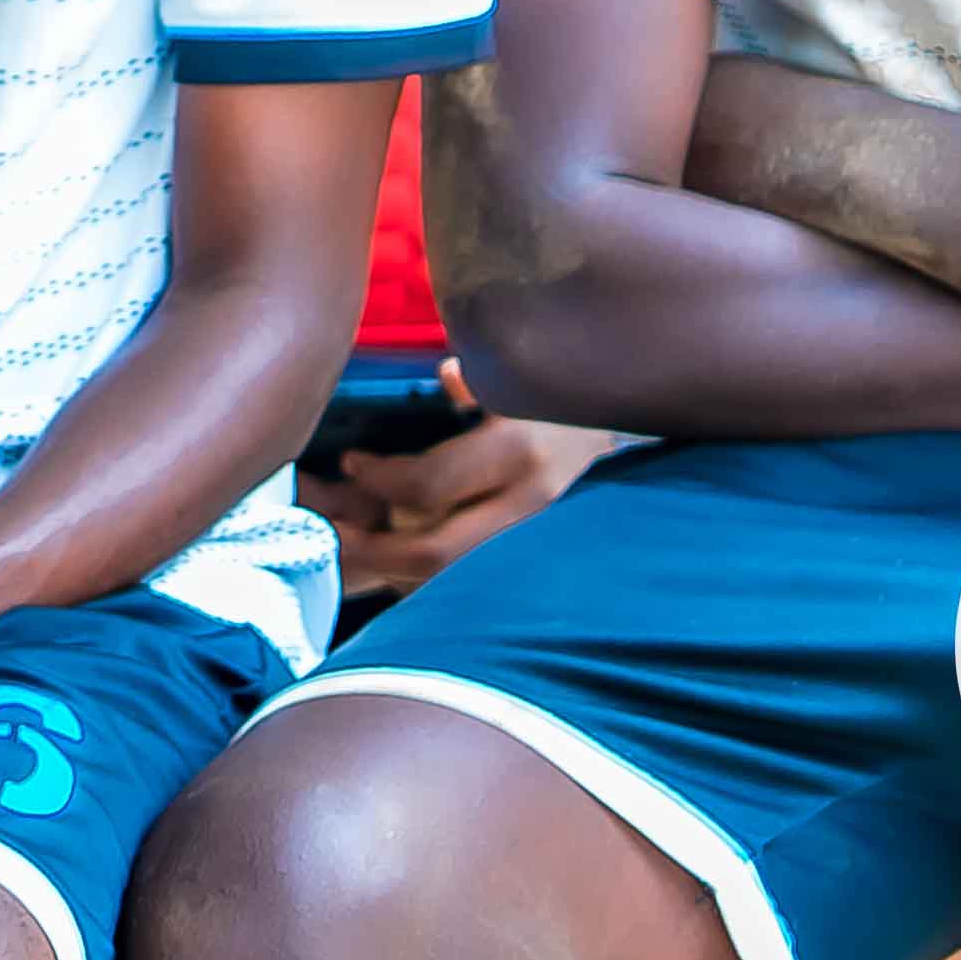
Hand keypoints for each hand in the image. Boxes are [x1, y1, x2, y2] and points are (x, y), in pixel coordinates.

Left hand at [304, 370, 610, 594]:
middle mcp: (525, 508)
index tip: (351, 464)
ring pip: (449, 580)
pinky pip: (468, 583)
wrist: (627, 441)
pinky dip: (424, 579)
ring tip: (353, 551)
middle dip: (373, 549)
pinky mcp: (531, 563)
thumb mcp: (520, 379)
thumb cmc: (559, 399)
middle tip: (333, 533)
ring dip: (394, 571)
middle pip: (434, 554)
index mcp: (517, 454)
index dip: (378, 479)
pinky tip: (394, 561)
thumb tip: (448, 376)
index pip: (428, 484)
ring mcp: (531, 543)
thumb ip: (477, 381)